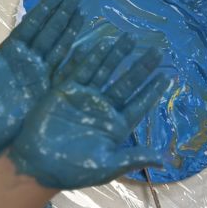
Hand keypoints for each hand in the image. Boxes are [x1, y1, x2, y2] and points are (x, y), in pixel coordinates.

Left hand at [0, 0, 83, 177]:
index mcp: (11, 49)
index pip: (32, 23)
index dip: (45, 8)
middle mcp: (28, 59)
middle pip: (49, 32)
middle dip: (62, 14)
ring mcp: (38, 75)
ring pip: (58, 48)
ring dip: (70, 31)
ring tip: (83, 13)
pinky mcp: (45, 92)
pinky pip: (62, 73)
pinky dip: (74, 60)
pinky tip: (86, 48)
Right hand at [8, 35, 172, 189]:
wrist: (37, 165)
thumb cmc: (73, 170)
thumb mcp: (107, 167)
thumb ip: (134, 158)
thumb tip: (166, 160)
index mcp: (116, 126)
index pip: (140, 104)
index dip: (153, 90)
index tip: (169, 76)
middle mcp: (103, 108)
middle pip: (127, 82)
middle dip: (141, 66)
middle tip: (158, 50)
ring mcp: (85, 98)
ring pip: (106, 71)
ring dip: (118, 55)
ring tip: (131, 37)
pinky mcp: (66, 91)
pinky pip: (81, 70)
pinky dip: (91, 57)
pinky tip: (102, 43)